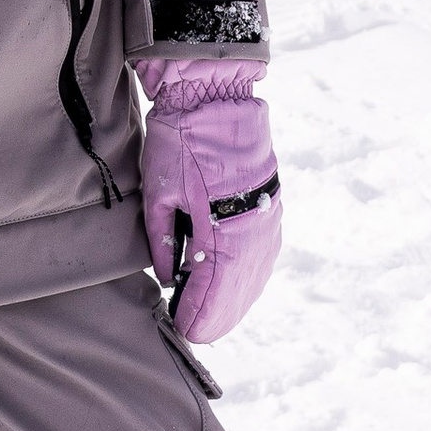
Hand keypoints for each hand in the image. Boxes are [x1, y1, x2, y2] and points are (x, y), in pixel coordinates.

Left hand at [138, 58, 280, 344]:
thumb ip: (163, 241)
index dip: (197, 313)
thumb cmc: (181, 142)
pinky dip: (248, 276)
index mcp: (225, 231)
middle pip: (238, 290)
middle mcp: (254, 232)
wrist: (216, 99)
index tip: (183, 329)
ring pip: (254, 275)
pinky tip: (235, 286)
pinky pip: (262, 255)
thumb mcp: (160, 193)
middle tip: (193, 330)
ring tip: (212, 316)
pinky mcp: (270, 207)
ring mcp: (267, 221)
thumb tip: (168, 277)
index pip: (213, 290)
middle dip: (216, 314)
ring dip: (234, 299)